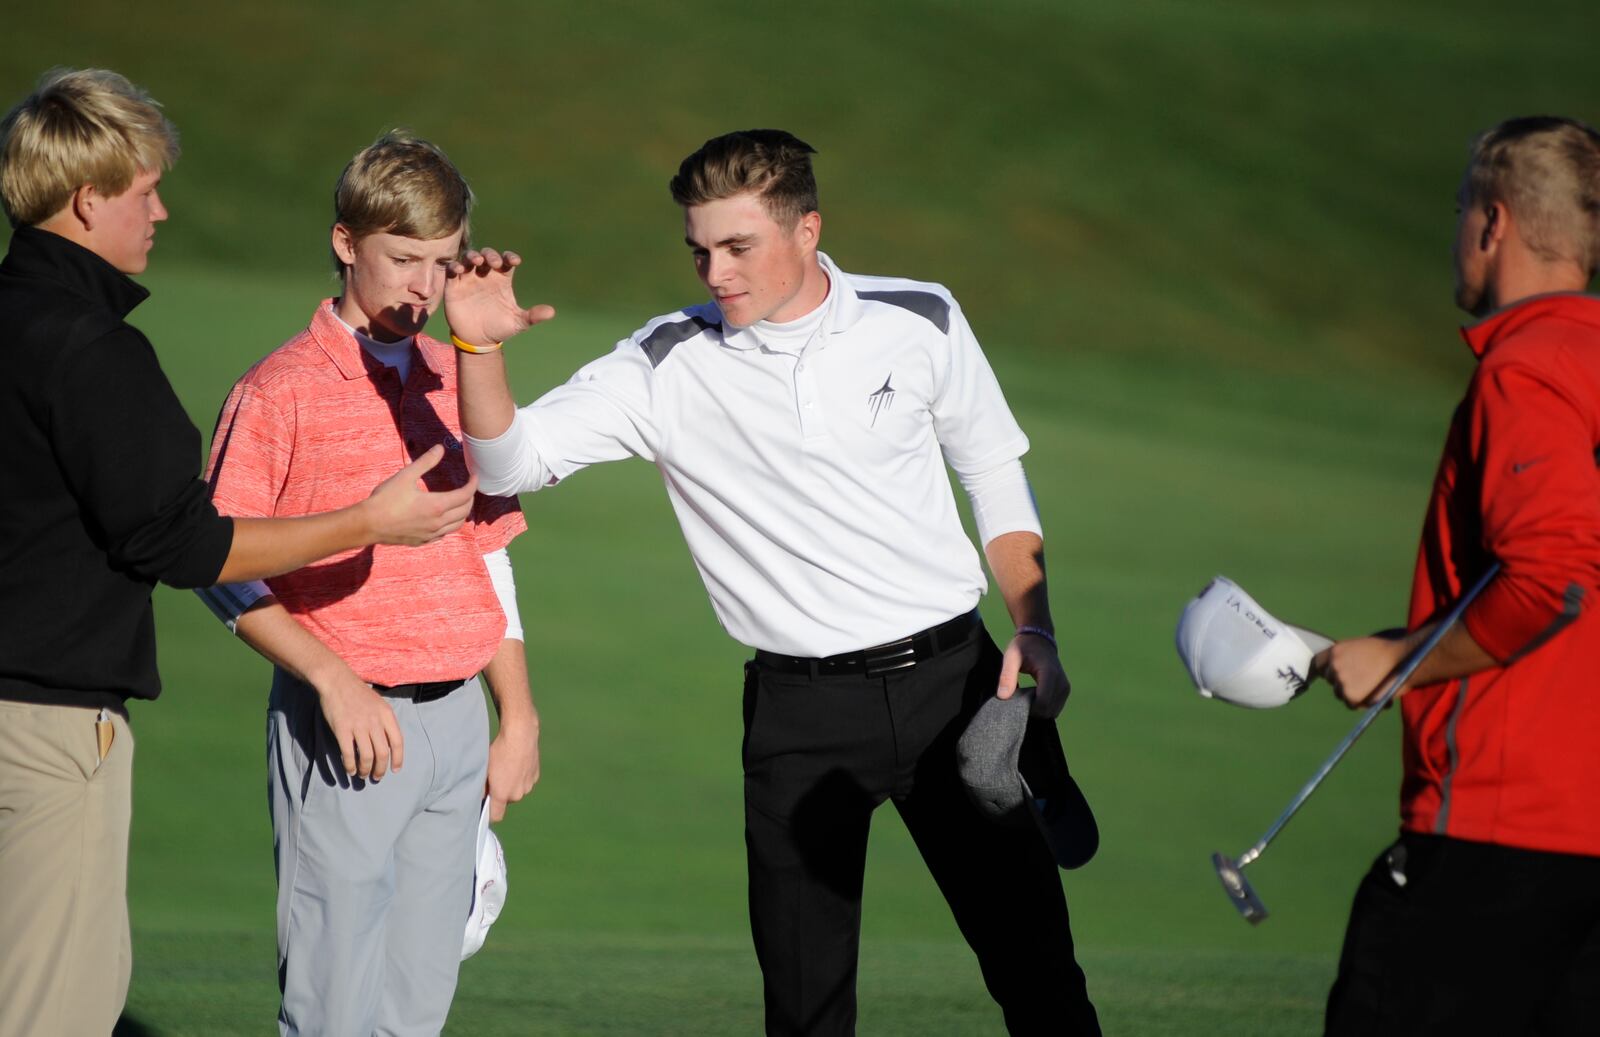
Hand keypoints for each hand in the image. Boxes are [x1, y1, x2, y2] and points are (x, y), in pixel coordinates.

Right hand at [314, 667, 403, 779]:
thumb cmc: (358, 693)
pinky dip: (350, 766)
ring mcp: (358, 726)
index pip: (397, 742)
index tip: (395, 770)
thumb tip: (389, 742)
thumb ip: (385, 721)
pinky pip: (348, 754)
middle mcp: (375, 722)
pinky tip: (350, 770)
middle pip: (383, 753)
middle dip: (381, 769)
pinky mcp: (342, 730)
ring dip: (365, 770)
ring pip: (366, 756)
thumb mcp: (379, 704)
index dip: (398, 758)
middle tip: (377, 777)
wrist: (337, 681)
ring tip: (362, 775)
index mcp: (386, 715)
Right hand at [362, 444, 477, 544]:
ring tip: (460, 502)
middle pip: (464, 511)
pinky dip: (450, 525)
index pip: (464, 495)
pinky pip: (444, 534)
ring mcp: (431, 534)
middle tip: (468, 488)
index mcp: (437, 506)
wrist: (368, 524)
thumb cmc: (385, 499)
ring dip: (462, 513)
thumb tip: (440, 448)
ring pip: (457, 525)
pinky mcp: (423, 541)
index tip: (474, 476)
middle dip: (470, 498)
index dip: (473, 484)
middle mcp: (438, 523)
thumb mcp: (405, 476)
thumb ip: (426, 462)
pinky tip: (444, 519)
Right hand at [444, 248, 555, 347]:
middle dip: (491, 255)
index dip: (509, 257)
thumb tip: (552, 312)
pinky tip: (459, 270)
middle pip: (487, 255)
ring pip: (469, 258)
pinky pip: (452, 270)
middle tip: (495, 262)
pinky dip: (455, 266)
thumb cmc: (500, 328)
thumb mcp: (519, 323)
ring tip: (477, 261)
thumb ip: (533, 316)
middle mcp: (486, 276)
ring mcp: (469, 279)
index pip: (506, 262)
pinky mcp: (454, 286)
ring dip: (473, 256)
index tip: (515, 261)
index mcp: (502, 280)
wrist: (479, 341)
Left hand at [485, 715, 539, 821]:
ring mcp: (529, 785)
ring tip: (507, 767)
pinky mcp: (536, 776)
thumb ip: (482, 787)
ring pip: (517, 790)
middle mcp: (518, 794)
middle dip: (501, 793)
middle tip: (495, 777)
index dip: (489, 813)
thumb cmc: (498, 750)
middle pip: (507, 801)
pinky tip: (517, 763)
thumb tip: (481, 796)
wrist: (520, 733)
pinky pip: (525, 781)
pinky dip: (521, 776)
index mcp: (503, 795)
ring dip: (512, 785)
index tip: (485, 804)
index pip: (495, 816)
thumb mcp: (484, 768)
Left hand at [997, 630, 1070, 718]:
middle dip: (1032, 711)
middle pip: (1048, 710)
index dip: (1028, 709)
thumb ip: (1007, 676)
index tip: (1015, 701)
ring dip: (1038, 710)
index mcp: (1050, 674)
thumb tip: (1002, 697)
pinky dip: (1043, 708)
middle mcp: (1062, 682)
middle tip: (1018, 699)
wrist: (1039, 638)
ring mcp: (1065, 687)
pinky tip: (1032, 698)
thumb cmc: (1023, 647)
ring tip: (1025, 697)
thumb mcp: (1011, 657)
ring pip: (1052, 712)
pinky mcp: (1065, 690)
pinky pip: (1055, 708)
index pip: (1042, 704)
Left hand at [1312, 634, 1411, 707]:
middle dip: (1341, 682)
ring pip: (1339, 693)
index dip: (1328, 669)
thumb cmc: (1387, 652)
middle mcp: (1334, 665)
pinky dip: (1361, 703)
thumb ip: (1346, 656)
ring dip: (1352, 693)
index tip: (1336, 674)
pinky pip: (1350, 704)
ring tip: (1371, 688)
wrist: (1403, 659)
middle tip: (1361, 681)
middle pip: (1330, 680)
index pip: (1319, 664)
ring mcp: (1341, 681)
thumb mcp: (1359, 646)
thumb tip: (1337, 669)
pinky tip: (1374, 695)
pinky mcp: (1350, 696)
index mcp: (1335, 651)